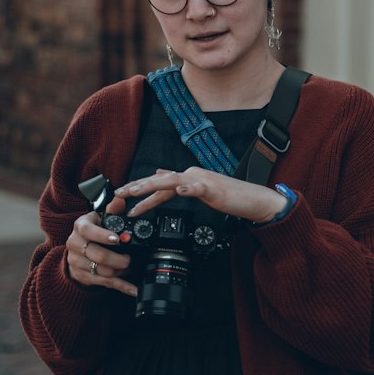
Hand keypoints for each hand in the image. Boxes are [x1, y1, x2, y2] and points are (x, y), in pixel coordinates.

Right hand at [66, 198, 136, 296]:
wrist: (76, 252)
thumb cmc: (92, 233)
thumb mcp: (100, 219)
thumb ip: (112, 210)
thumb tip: (120, 199)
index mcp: (80, 227)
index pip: (88, 231)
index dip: (103, 236)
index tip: (117, 239)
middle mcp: (75, 244)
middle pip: (99, 255)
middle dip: (119, 259)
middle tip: (130, 258)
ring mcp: (77, 262)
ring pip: (103, 271)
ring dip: (120, 271)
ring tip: (128, 267)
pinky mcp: (83, 276)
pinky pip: (105, 283)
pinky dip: (123, 286)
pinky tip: (134, 289)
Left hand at [115, 168, 288, 225]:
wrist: (254, 199)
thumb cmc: (230, 197)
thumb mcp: (201, 190)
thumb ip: (182, 184)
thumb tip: (163, 175)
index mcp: (188, 177)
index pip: (158, 183)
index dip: (140, 189)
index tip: (122, 196)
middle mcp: (192, 175)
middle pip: (159, 180)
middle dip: (137, 187)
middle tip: (119, 194)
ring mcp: (202, 181)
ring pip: (171, 181)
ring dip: (152, 186)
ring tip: (136, 192)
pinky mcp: (214, 189)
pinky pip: (198, 188)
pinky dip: (187, 189)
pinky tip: (179, 192)